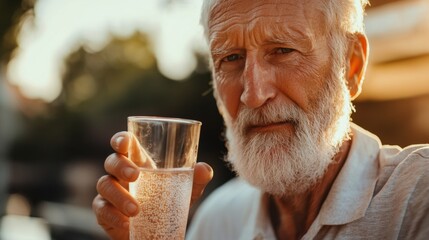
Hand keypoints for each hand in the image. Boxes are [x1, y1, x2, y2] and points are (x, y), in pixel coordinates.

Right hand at [92, 131, 213, 239]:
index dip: (121, 139)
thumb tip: (204, 169)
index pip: (125, 144)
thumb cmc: (169, 202)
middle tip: (135, 175)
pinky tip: (126, 223)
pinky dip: (113, 215)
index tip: (124, 143)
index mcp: (138, 161)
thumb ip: (196, 179)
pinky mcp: (104, 211)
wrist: (159, 231)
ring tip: (136, 210)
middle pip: (112, 160)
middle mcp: (120, 173)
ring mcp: (110, 191)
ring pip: (104, 184)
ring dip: (118, 195)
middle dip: (120, 165)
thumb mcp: (187, 191)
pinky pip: (102, 209)